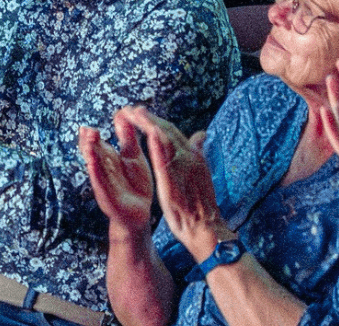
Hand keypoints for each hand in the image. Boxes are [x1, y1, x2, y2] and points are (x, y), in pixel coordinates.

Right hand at [80, 110, 153, 238]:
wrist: (139, 214)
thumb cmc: (135, 184)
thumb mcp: (133, 156)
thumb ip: (127, 136)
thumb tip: (122, 111)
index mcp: (107, 157)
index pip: (96, 142)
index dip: (91, 134)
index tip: (89, 124)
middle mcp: (102, 168)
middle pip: (92, 151)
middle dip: (89, 141)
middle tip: (88, 130)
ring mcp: (103, 181)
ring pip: (94, 164)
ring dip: (90, 154)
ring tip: (88, 142)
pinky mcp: (107, 195)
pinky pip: (100, 182)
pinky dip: (96, 172)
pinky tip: (93, 163)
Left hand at [124, 106, 226, 261]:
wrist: (208, 230)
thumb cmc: (201, 203)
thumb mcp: (200, 174)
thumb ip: (197, 151)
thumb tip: (201, 134)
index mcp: (193, 155)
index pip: (171, 132)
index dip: (155, 120)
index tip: (139, 111)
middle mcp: (190, 158)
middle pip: (166, 132)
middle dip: (148, 119)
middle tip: (130, 109)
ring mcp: (184, 170)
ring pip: (166, 142)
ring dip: (150, 126)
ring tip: (136, 114)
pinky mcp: (175, 183)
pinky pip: (166, 162)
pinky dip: (159, 147)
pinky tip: (150, 134)